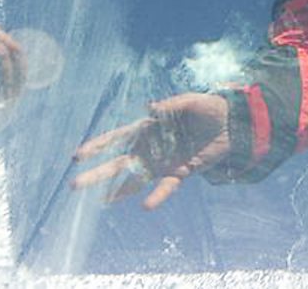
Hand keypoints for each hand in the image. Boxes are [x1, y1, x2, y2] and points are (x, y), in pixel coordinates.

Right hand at [71, 93, 230, 209]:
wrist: (232, 123)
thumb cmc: (207, 107)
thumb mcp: (189, 101)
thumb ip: (170, 106)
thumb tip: (151, 108)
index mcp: (148, 127)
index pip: (117, 138)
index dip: (97, 146)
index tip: (77, 156)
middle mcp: (151, 147)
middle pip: (119, 162)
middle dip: (97, 173)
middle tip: (74, 184)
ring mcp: (164, 162)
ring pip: (137, 178)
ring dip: (120, 189)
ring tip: (103, 201)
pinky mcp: (181, 172)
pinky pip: (166, 186)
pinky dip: (157, 195)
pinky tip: (146, 205)